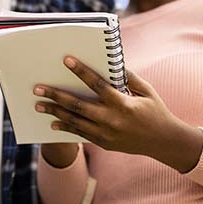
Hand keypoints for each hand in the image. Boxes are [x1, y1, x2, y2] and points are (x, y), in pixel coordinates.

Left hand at [34, 56, 202, 171]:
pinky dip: (66, 128)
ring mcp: (106, 134)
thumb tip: (112, 62)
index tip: (66, 60)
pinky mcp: (104, 143)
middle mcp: (112, 120)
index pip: (97, 85)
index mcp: (123, 103)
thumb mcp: (147, 91)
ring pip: (75, 122)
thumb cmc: (156, 111)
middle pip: (78, 106)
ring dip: (55, 112)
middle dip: (56, 96)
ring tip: (39, 105)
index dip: (81, 71)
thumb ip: (129, 77)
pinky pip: (81, 134)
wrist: (163, 142)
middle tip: (38, 88)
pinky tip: (53, 122)